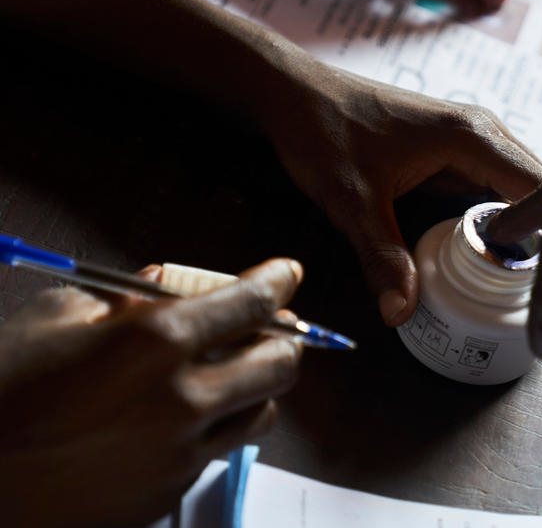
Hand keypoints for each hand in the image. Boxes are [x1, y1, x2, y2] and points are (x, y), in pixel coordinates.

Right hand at [0, 259, 302, 526]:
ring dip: (255, 388)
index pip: (252, 303)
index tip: (286, 274)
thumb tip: (165, 289)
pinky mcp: (166, 492)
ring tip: (231, 377)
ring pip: (260, 415)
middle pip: (280, 364)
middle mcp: (183, 400)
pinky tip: (172, 422)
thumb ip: (125, 300)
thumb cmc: (0, 386)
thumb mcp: (56, 316)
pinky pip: (213, 453)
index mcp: (157, 343)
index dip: (278, 281)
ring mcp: (180, 454)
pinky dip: (208, 430)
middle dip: (282, 339)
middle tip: (269, 328)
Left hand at [261, 53, 541, 326]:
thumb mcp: (351, 200)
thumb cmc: (323, 133)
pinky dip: (499, 221)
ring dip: (523, 230)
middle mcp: (483, 132)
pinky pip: (494, 190)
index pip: (538, 187)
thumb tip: (400, 314)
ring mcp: (472, 141)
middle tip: (541, 291)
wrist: (295, 95)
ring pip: (518, 191)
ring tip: (526, 282)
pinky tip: (494, 257)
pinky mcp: (458, 152)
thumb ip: (381, 256)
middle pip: (537, 190)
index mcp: (471, 136)